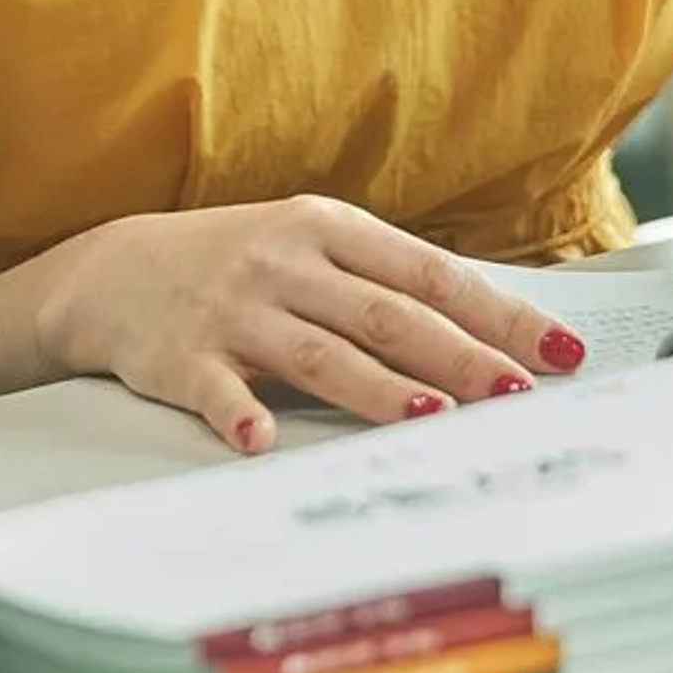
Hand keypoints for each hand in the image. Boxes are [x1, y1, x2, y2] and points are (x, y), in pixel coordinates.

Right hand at [40, 195, 584, 452]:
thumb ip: (384, 283)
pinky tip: (263, 443)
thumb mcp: (311, 247)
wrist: (114, 271)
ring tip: (432, 417)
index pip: (430, 274)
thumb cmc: (238, 263)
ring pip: (320, 352)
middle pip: (387, 315)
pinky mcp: (184, 358)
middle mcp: (287, 262)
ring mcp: (235, 310)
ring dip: (378, 388)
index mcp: (330, 228)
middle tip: (519, 393)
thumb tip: (486, 331)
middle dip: (461, 356)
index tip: (558, 351)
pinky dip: (240, 417)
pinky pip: (218, 390)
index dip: (497, 313)